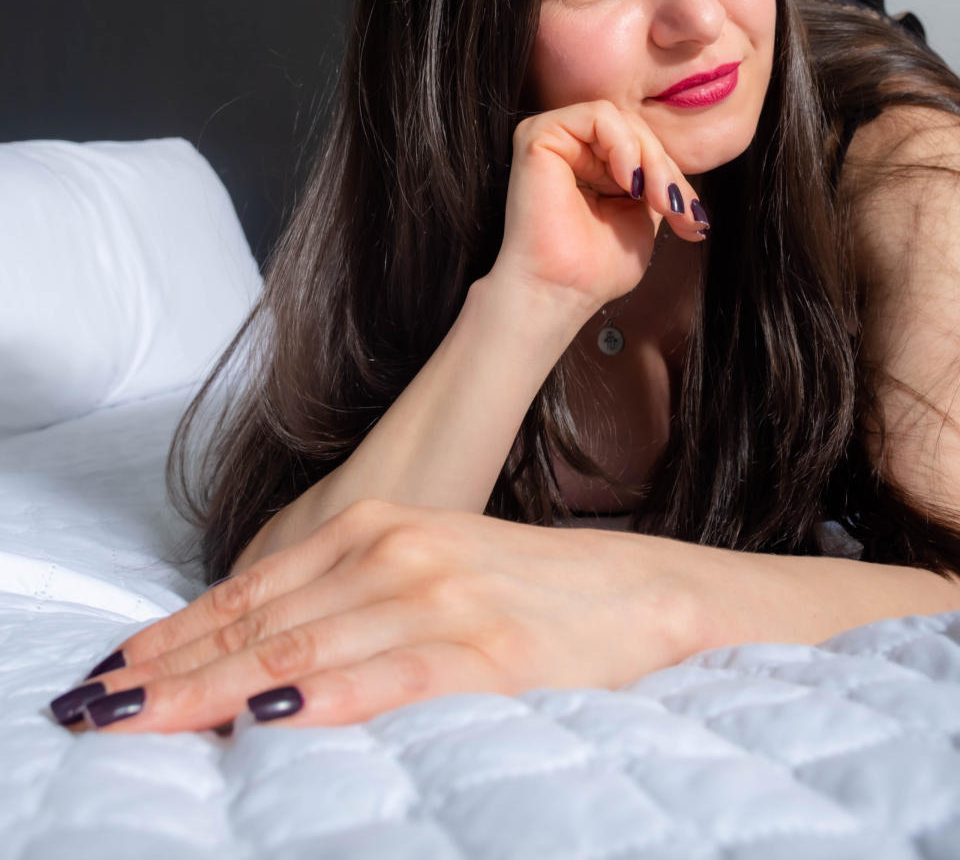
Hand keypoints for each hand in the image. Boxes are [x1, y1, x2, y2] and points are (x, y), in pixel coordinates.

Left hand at [51, 499, 702, 733]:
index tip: (119, 669)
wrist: (639, 591)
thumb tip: (264, 659)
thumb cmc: (528, 591)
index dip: (180, 632)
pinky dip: (324, 697)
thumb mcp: (426, 573)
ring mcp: (437, 597)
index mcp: (377, 528)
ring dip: (218, 689)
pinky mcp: (483, 651)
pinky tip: (274, 715)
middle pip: (263, 622)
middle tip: (105, 703)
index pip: (255, 589)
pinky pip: (386, 677)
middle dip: (175, 668)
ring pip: (305, 650)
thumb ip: (348, 603)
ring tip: (152, 718)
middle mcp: (395, 551)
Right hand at [498, 100, 708, 312]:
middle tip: (675, 208)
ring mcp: (551, 138)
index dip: (670, 176)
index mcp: (587, 165)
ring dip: (649, 159)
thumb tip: (680, 183)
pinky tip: (627, 179)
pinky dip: (623, 144)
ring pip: (620, 119)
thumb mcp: (640, 219)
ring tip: (651, 198)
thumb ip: (653, 185)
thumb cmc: (593, 269)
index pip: (640, 146)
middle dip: (665, 168)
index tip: (691, 218)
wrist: (559, 293)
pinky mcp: (538, 135)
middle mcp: (567, 147)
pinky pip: (599, 116)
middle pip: (634, 129)